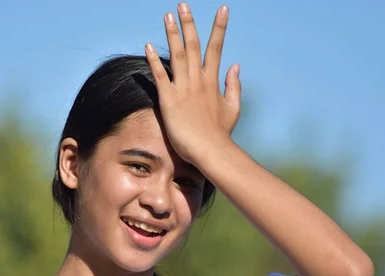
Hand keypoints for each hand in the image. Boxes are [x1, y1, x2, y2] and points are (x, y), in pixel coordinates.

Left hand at [145, 3, 240, 164]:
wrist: (211, 151)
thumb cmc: (220, 134)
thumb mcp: (233, 108)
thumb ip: (234, 86)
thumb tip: (236, 66)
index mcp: (213, 82)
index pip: (216, 48)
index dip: (219, 27)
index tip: (222, 9)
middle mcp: (198, 81)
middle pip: (194, 46)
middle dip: (189, 24)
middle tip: (183, 5)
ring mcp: (184, 89)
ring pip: (177, 55)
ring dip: (172, 34)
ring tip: (168, 15)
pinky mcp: (169, 100)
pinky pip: (160, 76)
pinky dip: (154, 60)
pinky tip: (148, 45)